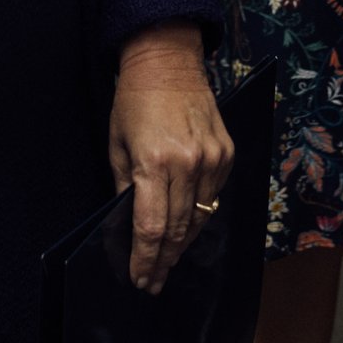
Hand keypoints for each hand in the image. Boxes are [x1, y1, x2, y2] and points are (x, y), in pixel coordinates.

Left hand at [110, 23, 233, 293]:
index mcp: (153, 164)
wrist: (168, 61)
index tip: (140, 279)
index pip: (151, 227)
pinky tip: (188, 228)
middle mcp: (187, 165)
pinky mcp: (226, 153)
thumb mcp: (117, 145)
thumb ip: (124, 187)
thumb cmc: (134, 101)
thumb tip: (129, 223)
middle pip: (178, 229)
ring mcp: (212, 159)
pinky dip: (200, 215)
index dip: (145, 259)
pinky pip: (213, 196)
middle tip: (153, 281)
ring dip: (183, 244)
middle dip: (164, 260)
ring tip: (168, 262)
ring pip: (200, 217)